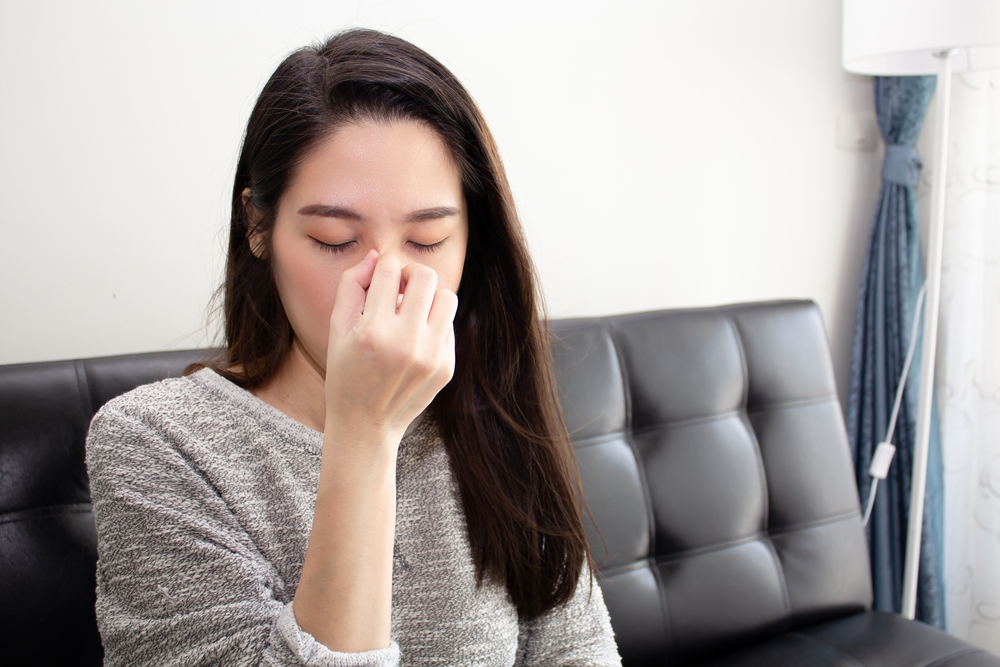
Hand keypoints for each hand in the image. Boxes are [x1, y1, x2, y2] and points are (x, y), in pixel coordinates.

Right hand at [323, 250, 458, 446]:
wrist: (366, 425)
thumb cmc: (346, 372)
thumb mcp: (336, 329)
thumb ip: (350, 286)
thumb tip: (377, 256)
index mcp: (372, 331)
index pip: (390, 270)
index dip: (384, 267)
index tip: (380, 280)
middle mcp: (405, 343)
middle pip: (426, 277)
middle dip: (411, 275)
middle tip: (401, 289)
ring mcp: (430, 356)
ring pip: (447, 296)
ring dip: (429, 296)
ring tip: (412, 310)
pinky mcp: (446, 367)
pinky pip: (449, 325)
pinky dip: (433, 323)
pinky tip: (415, 338)